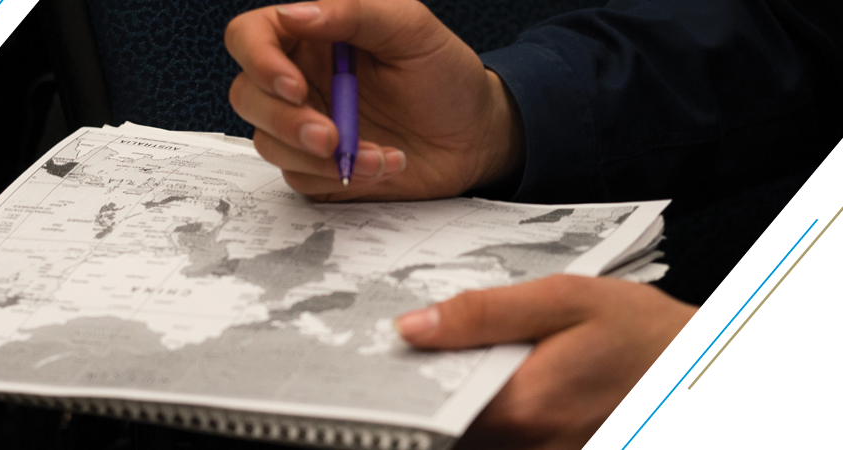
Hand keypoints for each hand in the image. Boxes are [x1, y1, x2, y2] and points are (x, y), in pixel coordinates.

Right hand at [225, 0, 523, 200]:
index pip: (250, 37)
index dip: (258, 61)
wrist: (477, 136)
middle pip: (247, 97)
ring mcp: (306, 126)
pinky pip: (301, 178)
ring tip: (377, 155)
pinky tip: (383, 166)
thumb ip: (354, 12)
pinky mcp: (318, 168)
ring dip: (318, 157)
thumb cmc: (447, 75)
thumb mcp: (411, 28)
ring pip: (267, 144)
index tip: (294, 87)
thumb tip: (294, 14)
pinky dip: (340, 177)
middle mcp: (301, 80)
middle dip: (284, 122)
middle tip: (330, 136)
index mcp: (313, 36)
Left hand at [395, 275, 696, 449]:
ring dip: (456, 413)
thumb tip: (410, 328)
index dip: (403, 387)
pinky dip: (486, 426)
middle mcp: (532, 449)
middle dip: (428, 399)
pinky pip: (503, 447)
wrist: (702, 368)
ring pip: (472, 445)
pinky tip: (489, 390)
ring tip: (453, 371)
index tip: (385, 362)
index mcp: (525, 406)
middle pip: (447, 433)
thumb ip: (484, 314)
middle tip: (413, 362)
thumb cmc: (639, 331)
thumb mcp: (565, 300)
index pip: (432, 409)